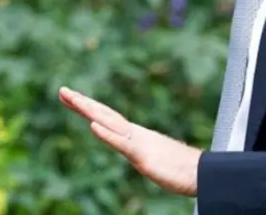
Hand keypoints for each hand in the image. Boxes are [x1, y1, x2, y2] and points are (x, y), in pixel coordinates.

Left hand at [59, 86, 201, 196]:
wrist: (203, 173)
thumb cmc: (183, 169)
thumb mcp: (156, 159)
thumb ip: (147, 152)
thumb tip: (142, 152)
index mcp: (137, 136)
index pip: (108, 118)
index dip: (89, 107)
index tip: (71, 97)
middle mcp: (136, 135)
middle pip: (105, 115)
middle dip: (83, 103)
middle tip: (62, 90)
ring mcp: (140, 144)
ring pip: (111, 123)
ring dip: (90, 111)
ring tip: (72, 99)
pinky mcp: (144, 157)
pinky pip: (123, 144)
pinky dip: (107, 134)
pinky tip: (93, 126)